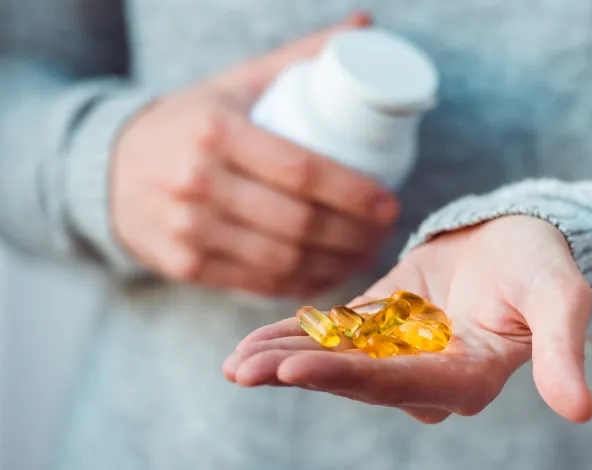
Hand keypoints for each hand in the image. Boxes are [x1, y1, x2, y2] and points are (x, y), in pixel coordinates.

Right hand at [112, 12, 399, 295]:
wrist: (112, 167)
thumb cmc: (193, 121)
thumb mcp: (237, 83)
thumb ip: (299, 56)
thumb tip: (365, 26)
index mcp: (215, 131)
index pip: (301, 170)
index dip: (354, 193)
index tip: (389, 203)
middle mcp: (195, 183)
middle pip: (297, 223)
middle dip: (354, 235)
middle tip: (384, 231)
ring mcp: (187, 230)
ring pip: (283, 261)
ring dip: (337, 263)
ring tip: (366, 252)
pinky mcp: (185, 266)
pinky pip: (259, 284)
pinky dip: (304, 283)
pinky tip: (331, 272)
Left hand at [223, 215, 591, 423]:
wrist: (521, 236)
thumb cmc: (542, 262)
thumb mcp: (560, 297)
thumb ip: (562, 349)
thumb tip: (581, 410)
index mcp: (468, 377)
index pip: (401, 384)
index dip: (349, 380)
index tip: (296, 372)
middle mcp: (429, 375)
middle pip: (356, 380)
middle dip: (299, 374)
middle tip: (242, 370)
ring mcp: (401, 352)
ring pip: (336, 362)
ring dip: (285, 361)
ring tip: (235, 361)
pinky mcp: (384, 325)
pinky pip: (336, 336)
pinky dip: (297, 338)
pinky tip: (252, 342)